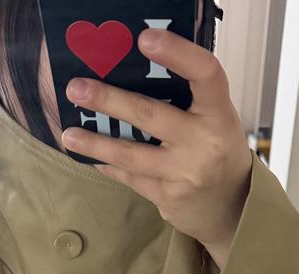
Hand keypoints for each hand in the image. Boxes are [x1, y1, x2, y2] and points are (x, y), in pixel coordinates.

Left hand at [60, 27, 252, 262]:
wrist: (230, 209)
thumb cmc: (218, 152)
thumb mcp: (217, 120)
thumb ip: (188, 98)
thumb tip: (134, 68)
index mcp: (220, 114)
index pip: (205, 74)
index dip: (177, 53)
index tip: (144, 39)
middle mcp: (204, 143)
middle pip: (150, 115)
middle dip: (109, 100)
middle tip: (76, 88)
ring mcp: (184, 174)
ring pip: (131, 155)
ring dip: (95, 144)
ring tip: (68, 135)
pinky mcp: (167, 197)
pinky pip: (130, 177)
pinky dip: (109, 166)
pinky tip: (90, 157)